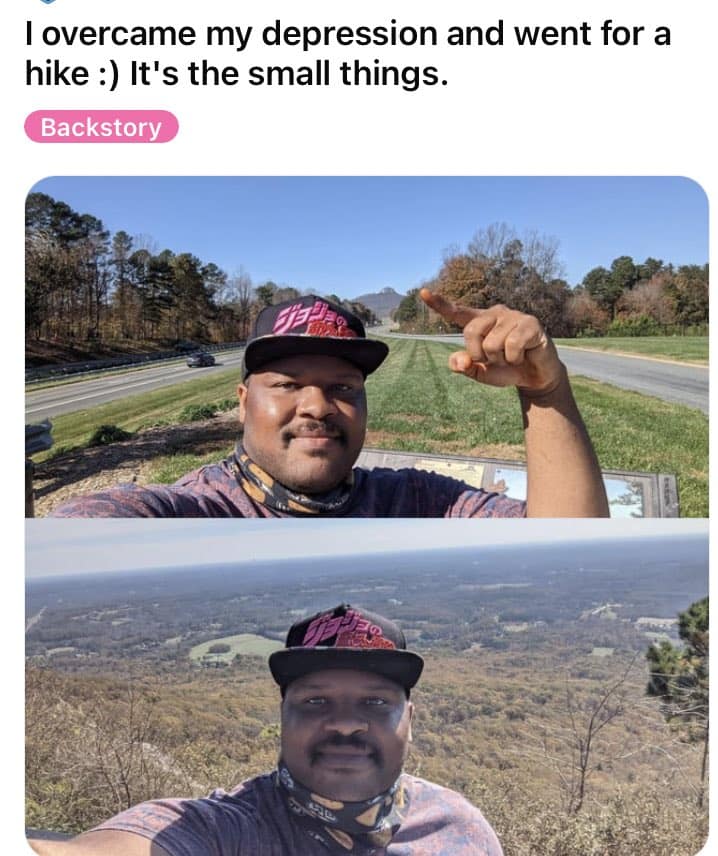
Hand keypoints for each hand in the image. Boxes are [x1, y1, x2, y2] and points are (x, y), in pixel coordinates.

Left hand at [419, 288, 564, 393]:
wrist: (534, 377)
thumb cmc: (505, 369)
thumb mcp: (480, 372)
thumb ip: (464, 366)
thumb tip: (459, 362)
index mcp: (479, 322)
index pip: (457, 312)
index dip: (440, 304)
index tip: (423, 293)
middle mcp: (494, 314)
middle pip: (471, 332)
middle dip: (480, 355)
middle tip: (495, 360)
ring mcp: (513, 316)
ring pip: (492, 343)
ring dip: (501, 360)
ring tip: (512, 357)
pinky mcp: (530, 323)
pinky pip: (512, 345)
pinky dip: (515, 358)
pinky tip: (523, 355)